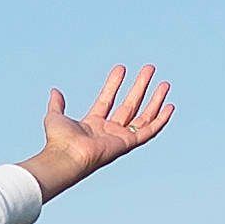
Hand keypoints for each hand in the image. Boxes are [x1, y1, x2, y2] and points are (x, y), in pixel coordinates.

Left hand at [25, 64, 174, 197]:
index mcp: (94, 124)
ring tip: (164, 83)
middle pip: (130, 104)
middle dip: (140, 86)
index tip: (121, 68)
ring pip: (143, 115)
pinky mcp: (128, 143)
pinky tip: (169, 106)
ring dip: (154, 99)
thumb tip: (55, 91)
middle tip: (149, 69)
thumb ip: (57, 104)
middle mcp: (109, 131)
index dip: (114, 83)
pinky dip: (160, 120)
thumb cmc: (59, 141)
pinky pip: (149, 131)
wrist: (66, 155)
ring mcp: (121, 137)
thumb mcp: (54, 116)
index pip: (108, 99)